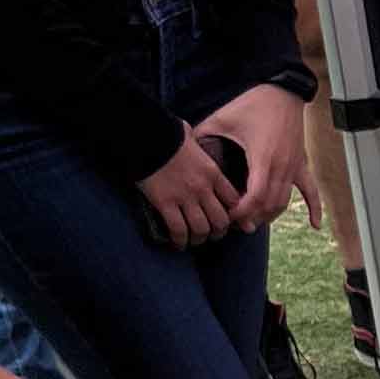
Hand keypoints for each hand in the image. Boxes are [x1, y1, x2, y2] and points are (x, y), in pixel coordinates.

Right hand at [137, 130, 242, 249]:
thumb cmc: (167, 134)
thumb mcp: (191, 139)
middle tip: (212, 234)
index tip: (229, 219)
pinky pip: (178, 230)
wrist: (145, 137)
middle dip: (219, 231)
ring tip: (195, 240)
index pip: (234, 200)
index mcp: (213, 173)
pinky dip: (180, 240)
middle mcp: (203, 188)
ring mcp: (185, 197)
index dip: (234, 214)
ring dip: (200, 238)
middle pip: (221, 220)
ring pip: (202, 229)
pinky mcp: (165, 204)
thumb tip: (191, 138)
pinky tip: (178, 243)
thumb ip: (198, 146)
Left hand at [198, 82, 314, 232]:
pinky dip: (315, 209)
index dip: (241, 212)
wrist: (283, 91)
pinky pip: (311, 191)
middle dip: (251, 218)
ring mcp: (294, 167)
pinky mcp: (301, 164)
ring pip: (284, 202)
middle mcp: (282, 166)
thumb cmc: (252, 104)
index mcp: (263, 157)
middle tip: (234, 224)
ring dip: (269, 216)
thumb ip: (203, 135)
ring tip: (253, 222)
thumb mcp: (222, 118)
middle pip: (269, 205)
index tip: (227, 216)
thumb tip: (183, 148)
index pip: (255, 198)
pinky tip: (315, 225)